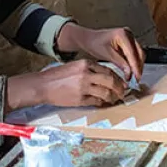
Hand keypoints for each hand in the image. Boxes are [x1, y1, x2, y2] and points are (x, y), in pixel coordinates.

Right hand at [9, 59, 127, 109]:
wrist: (43, 85)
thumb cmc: (57, 76)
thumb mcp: (75, 67)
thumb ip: (89, 70)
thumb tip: (106, 77)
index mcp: (86, 64)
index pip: (108, 70)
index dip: (118, 78)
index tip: (122, 83)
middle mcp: (86, 74)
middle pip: (111, 81)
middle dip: (120, 88)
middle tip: (123, 92)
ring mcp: (83, 87)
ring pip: (106, 93)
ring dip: (113, 97)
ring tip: (115, 99)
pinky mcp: (80, 99)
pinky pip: (97, 102)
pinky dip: (102, 103)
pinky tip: (103, 103)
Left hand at [56, 24, 144, 81]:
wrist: (89, 39)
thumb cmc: (94, 43)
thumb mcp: (106, 55)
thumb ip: (120, 63)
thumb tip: (130, 72)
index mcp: (123, 34)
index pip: (133, 53)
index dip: (135, 67)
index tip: (135, 77)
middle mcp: (128, 34)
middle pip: (139, 53)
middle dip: (138, 67)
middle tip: (135, 80)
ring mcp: (130, 37)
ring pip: (139, 54)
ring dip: (137, 66)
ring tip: (133, 77)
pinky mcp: (129, 42)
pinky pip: (135, 54)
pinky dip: (134, 63)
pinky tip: (131, 71)